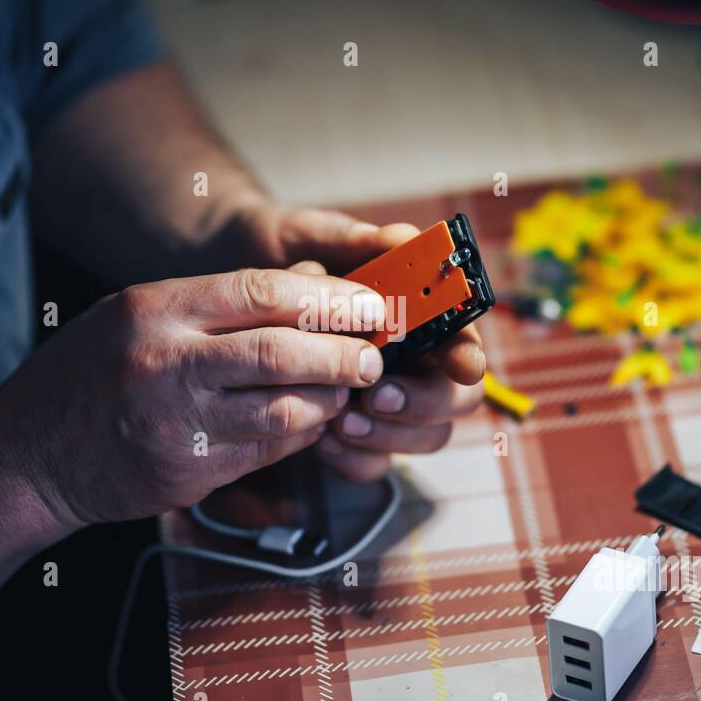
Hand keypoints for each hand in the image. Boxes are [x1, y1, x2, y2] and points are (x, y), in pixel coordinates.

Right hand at [0, 268, 387, 529]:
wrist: (27, 456)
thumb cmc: (88, 373)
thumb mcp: (134, 313)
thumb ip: (213, 303)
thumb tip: (309, 292)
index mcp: (155, 311)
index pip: (262, 293)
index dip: (328, 300)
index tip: (368, 307)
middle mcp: (166, 365)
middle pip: (281, 353)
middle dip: (343, 355)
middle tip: (373, 356)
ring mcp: (176, 425)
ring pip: (283, 411)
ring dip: (328, 401)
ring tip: (344, 391)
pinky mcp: (186, 475)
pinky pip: (266, 453)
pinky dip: (299, 436)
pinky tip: (308, 422)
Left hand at [255, 209, 486, 481]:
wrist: (230, 295)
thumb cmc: (281, 255)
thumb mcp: (308, 237)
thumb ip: (352, 238)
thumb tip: (397, 237)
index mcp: (416, 312)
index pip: (463, 337)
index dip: (470, 354)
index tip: (462, 367)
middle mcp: (413, 360)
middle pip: (457, 397)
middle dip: (426, 402)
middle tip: (377, 395)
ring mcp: (389, 402)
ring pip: (424, 437)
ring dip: (390, 435)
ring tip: (341, 421)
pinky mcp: (358, 435)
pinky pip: (375, 463)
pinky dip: (355, 458)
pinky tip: (323, 440)